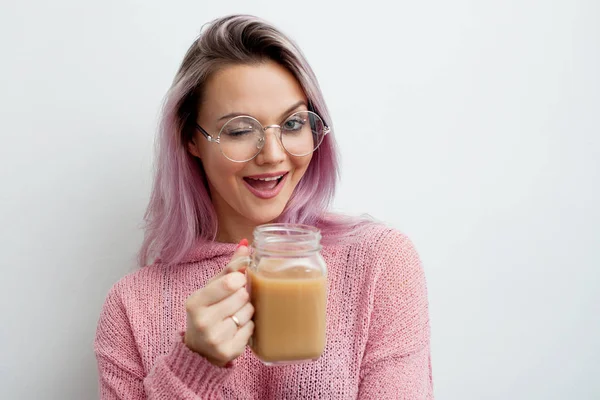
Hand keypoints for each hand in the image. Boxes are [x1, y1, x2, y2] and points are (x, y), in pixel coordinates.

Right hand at [184, 241, 253, 366]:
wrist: (198, 350)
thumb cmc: (208, 311)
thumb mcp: (212, 288)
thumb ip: (229, 267)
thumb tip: (246, 244)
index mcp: (195, 301)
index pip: (230, 282)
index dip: (240, 279)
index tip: (238, 281)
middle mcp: (202, 321)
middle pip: (242, 297)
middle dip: (244, 296)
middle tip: (237, 300)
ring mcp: (214, 339)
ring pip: (248, 313)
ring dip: (248, 311)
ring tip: (236, 315)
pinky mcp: (228, 352)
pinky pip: (251, 330)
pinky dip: (249, 327)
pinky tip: (238, 329)